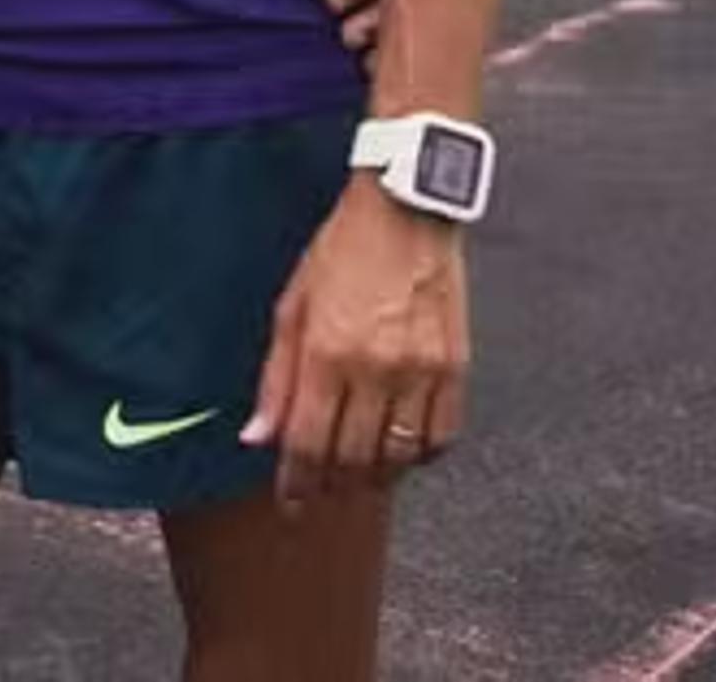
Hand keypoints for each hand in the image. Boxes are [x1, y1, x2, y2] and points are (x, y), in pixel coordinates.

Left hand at [242, 178, 468, 508]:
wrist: (406, 212)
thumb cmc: (341, 252)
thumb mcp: (292, 307)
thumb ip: (276, 380)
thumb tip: (258, 438)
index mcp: (327, 353)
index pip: (308, 444)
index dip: (296, 484)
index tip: (291, 504)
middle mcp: (376, 370)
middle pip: (353, 460)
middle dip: (332, 485)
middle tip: (321, 489)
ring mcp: (422, 372)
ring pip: (399, 458)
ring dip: (375, 476)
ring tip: (358, 473)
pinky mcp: (456, 368)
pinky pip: (442, 437)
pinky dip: (420, 455)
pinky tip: (402, 449)